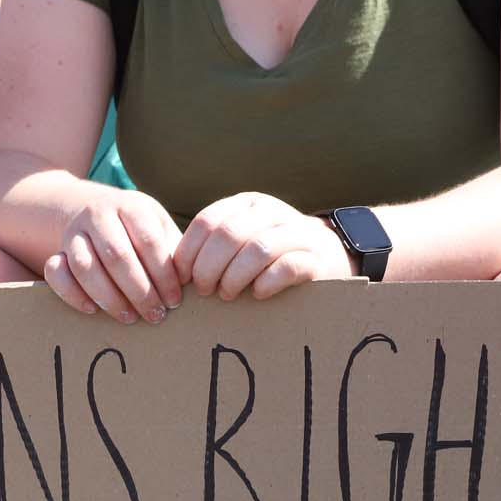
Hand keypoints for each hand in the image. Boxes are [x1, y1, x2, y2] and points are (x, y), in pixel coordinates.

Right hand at [44, 187, 184, 323]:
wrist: (86, 206)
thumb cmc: (134, 227)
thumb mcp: (157, 225)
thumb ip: (173, 250)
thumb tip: (192, 283)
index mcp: (131, 206)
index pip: (149, 241)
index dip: (163, 275)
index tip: (174, 301)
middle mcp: (99, 214)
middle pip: (117, 256)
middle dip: (139, 291)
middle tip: (155, 316)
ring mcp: (75, 232)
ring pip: (85, 266)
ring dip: (109, 297)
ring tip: (129, 317)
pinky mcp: (57, 250)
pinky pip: (56, 273)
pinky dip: (72, 294)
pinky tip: (93, 310)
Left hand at [175, 193, 354, 300]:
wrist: (329, 257)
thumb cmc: (272, 256)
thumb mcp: (241, 242)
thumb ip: (213, 247)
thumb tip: (172, 272)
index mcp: (247, 205)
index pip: (208, 221)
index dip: (189, 252)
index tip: (182, 279)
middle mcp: (270, 212)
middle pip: (228, 236)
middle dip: (208, 268)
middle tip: (203, 292)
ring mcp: (295, 233)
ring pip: (256, 250)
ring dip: (234, 277)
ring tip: (227, 295)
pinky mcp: (314, 259)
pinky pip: (286, 267)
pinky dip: (266, 283)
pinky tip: (257, 294)